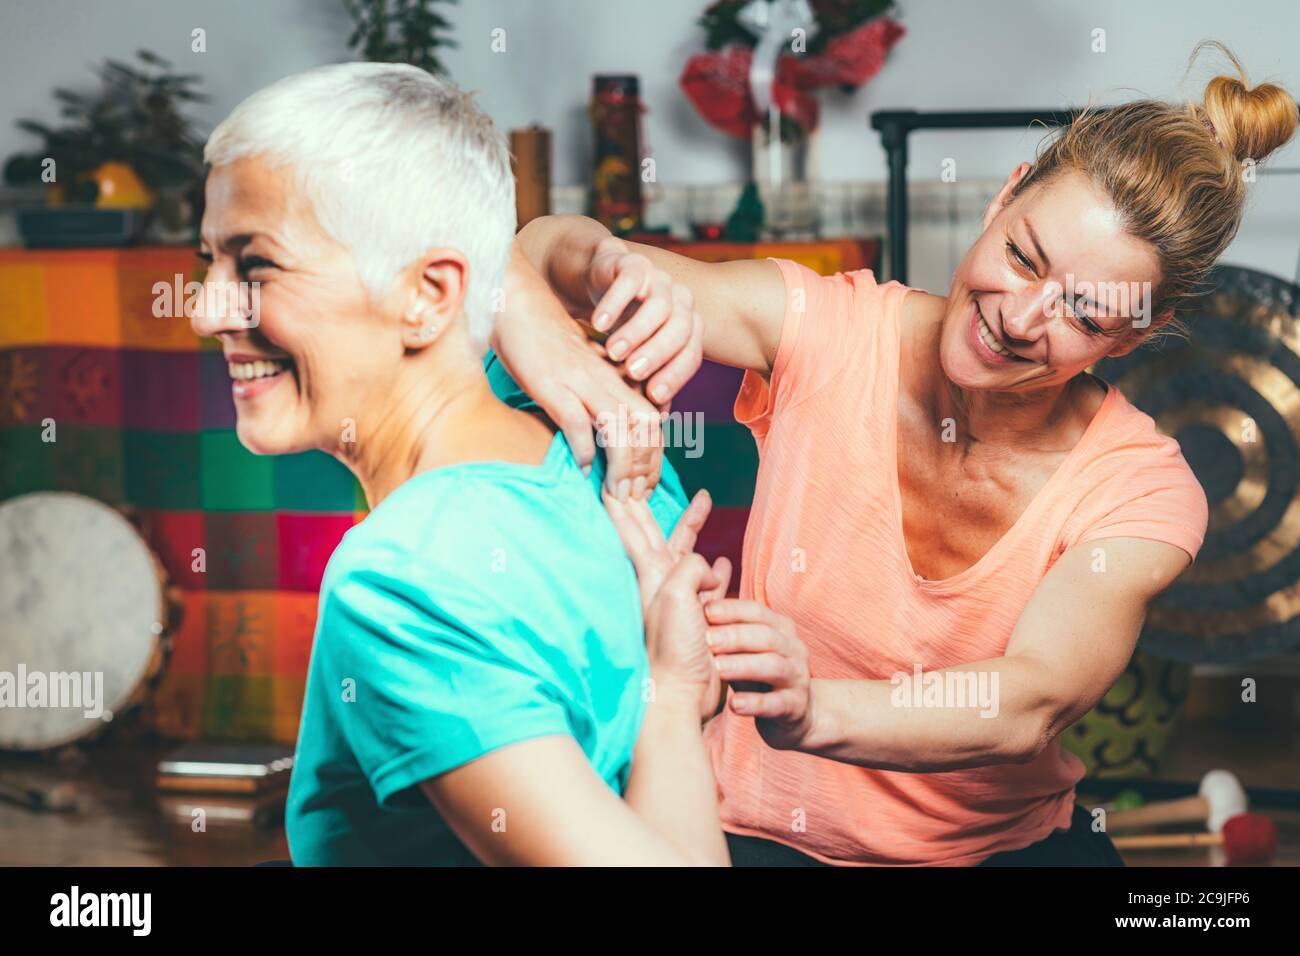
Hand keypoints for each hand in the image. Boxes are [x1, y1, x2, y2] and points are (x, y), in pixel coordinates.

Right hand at [494, 247, 663, 495]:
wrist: (521, 308)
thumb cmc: (552, 347)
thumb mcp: (587, 373)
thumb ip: (604, 400)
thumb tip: (612, 441)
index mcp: (619, 380)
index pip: (653, 423)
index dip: (655, 458)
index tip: (647, 486)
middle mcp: (608, 381)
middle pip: (645, 428)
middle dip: (645, 467)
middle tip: (636, 498)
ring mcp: (582, 382)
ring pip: (619, 428)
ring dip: (622, 465)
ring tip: (616, 492)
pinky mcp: (554, 385)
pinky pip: (577, 422)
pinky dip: (582, 448)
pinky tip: (581, 467)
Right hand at [587, 236, 703, 409]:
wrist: (600, 280)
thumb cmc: (620, 327)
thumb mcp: (633, 358)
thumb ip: (644, 385)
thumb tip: (653, 426)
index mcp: (686, 328)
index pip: (691, 354)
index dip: (676, 375)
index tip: (653, 395)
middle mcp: (679, 302)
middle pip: (681, 329)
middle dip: (658, 353)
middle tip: (632, 372)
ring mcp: (658, 279)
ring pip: (660, 305)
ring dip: (637, 331)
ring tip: (613, 352)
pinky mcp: (633, 263)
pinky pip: (630, 281)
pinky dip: (615, 303)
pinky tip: (597, 324)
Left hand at [604, 490, 730, 718]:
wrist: (679, 696)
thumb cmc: (672, 648)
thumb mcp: (677, 595)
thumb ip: (691, 568)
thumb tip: (712, 567)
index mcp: (650, 573)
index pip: (631, 528)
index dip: (621, 502)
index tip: (607, 476)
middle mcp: (660, 582)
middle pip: (657, 531)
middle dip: (655, 503)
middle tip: (647, 476)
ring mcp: (679, 599)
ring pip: (686, 552)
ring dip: (694, 527)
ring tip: (703, 502)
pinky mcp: (698, 617)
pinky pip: (709, 581)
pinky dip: (716, 567)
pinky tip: (723, 562)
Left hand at [704, 600, 813, 749]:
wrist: (789, 714)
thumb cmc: (756, 674)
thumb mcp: (745, 649)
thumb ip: (729, 627)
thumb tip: (700, 599)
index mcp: (780, 628)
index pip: (757, 612)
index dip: (732, 610)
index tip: (705, 611)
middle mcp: (793, 649)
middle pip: (766, 636)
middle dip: (735, 636)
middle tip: (707, 640)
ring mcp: (797, 678)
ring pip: (773, 666)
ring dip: (743, 665)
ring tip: (717, 669)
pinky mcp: (796, 707)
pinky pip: (777, 703)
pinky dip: (755, 703)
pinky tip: (734, 704)